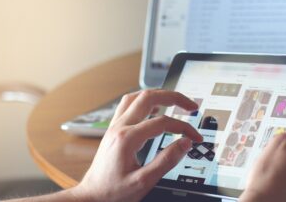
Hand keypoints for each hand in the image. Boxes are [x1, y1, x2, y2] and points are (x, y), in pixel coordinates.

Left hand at [70, 90, 202, 201]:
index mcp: (127, 139)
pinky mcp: (113, 130)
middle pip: (148, 97)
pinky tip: (154, 108)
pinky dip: (144, 101)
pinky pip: (128, 105)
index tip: (194, 137)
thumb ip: (166, 161)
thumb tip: (184, 144)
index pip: (162, 122)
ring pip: (136, 97)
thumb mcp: (143, 182)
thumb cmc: (113, 192)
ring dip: (157, 95)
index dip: (183, 128)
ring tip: (174, 100)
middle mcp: (119, 127)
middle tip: (190, 105)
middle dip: (173, 97)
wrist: (92, 196)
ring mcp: (114, 126)